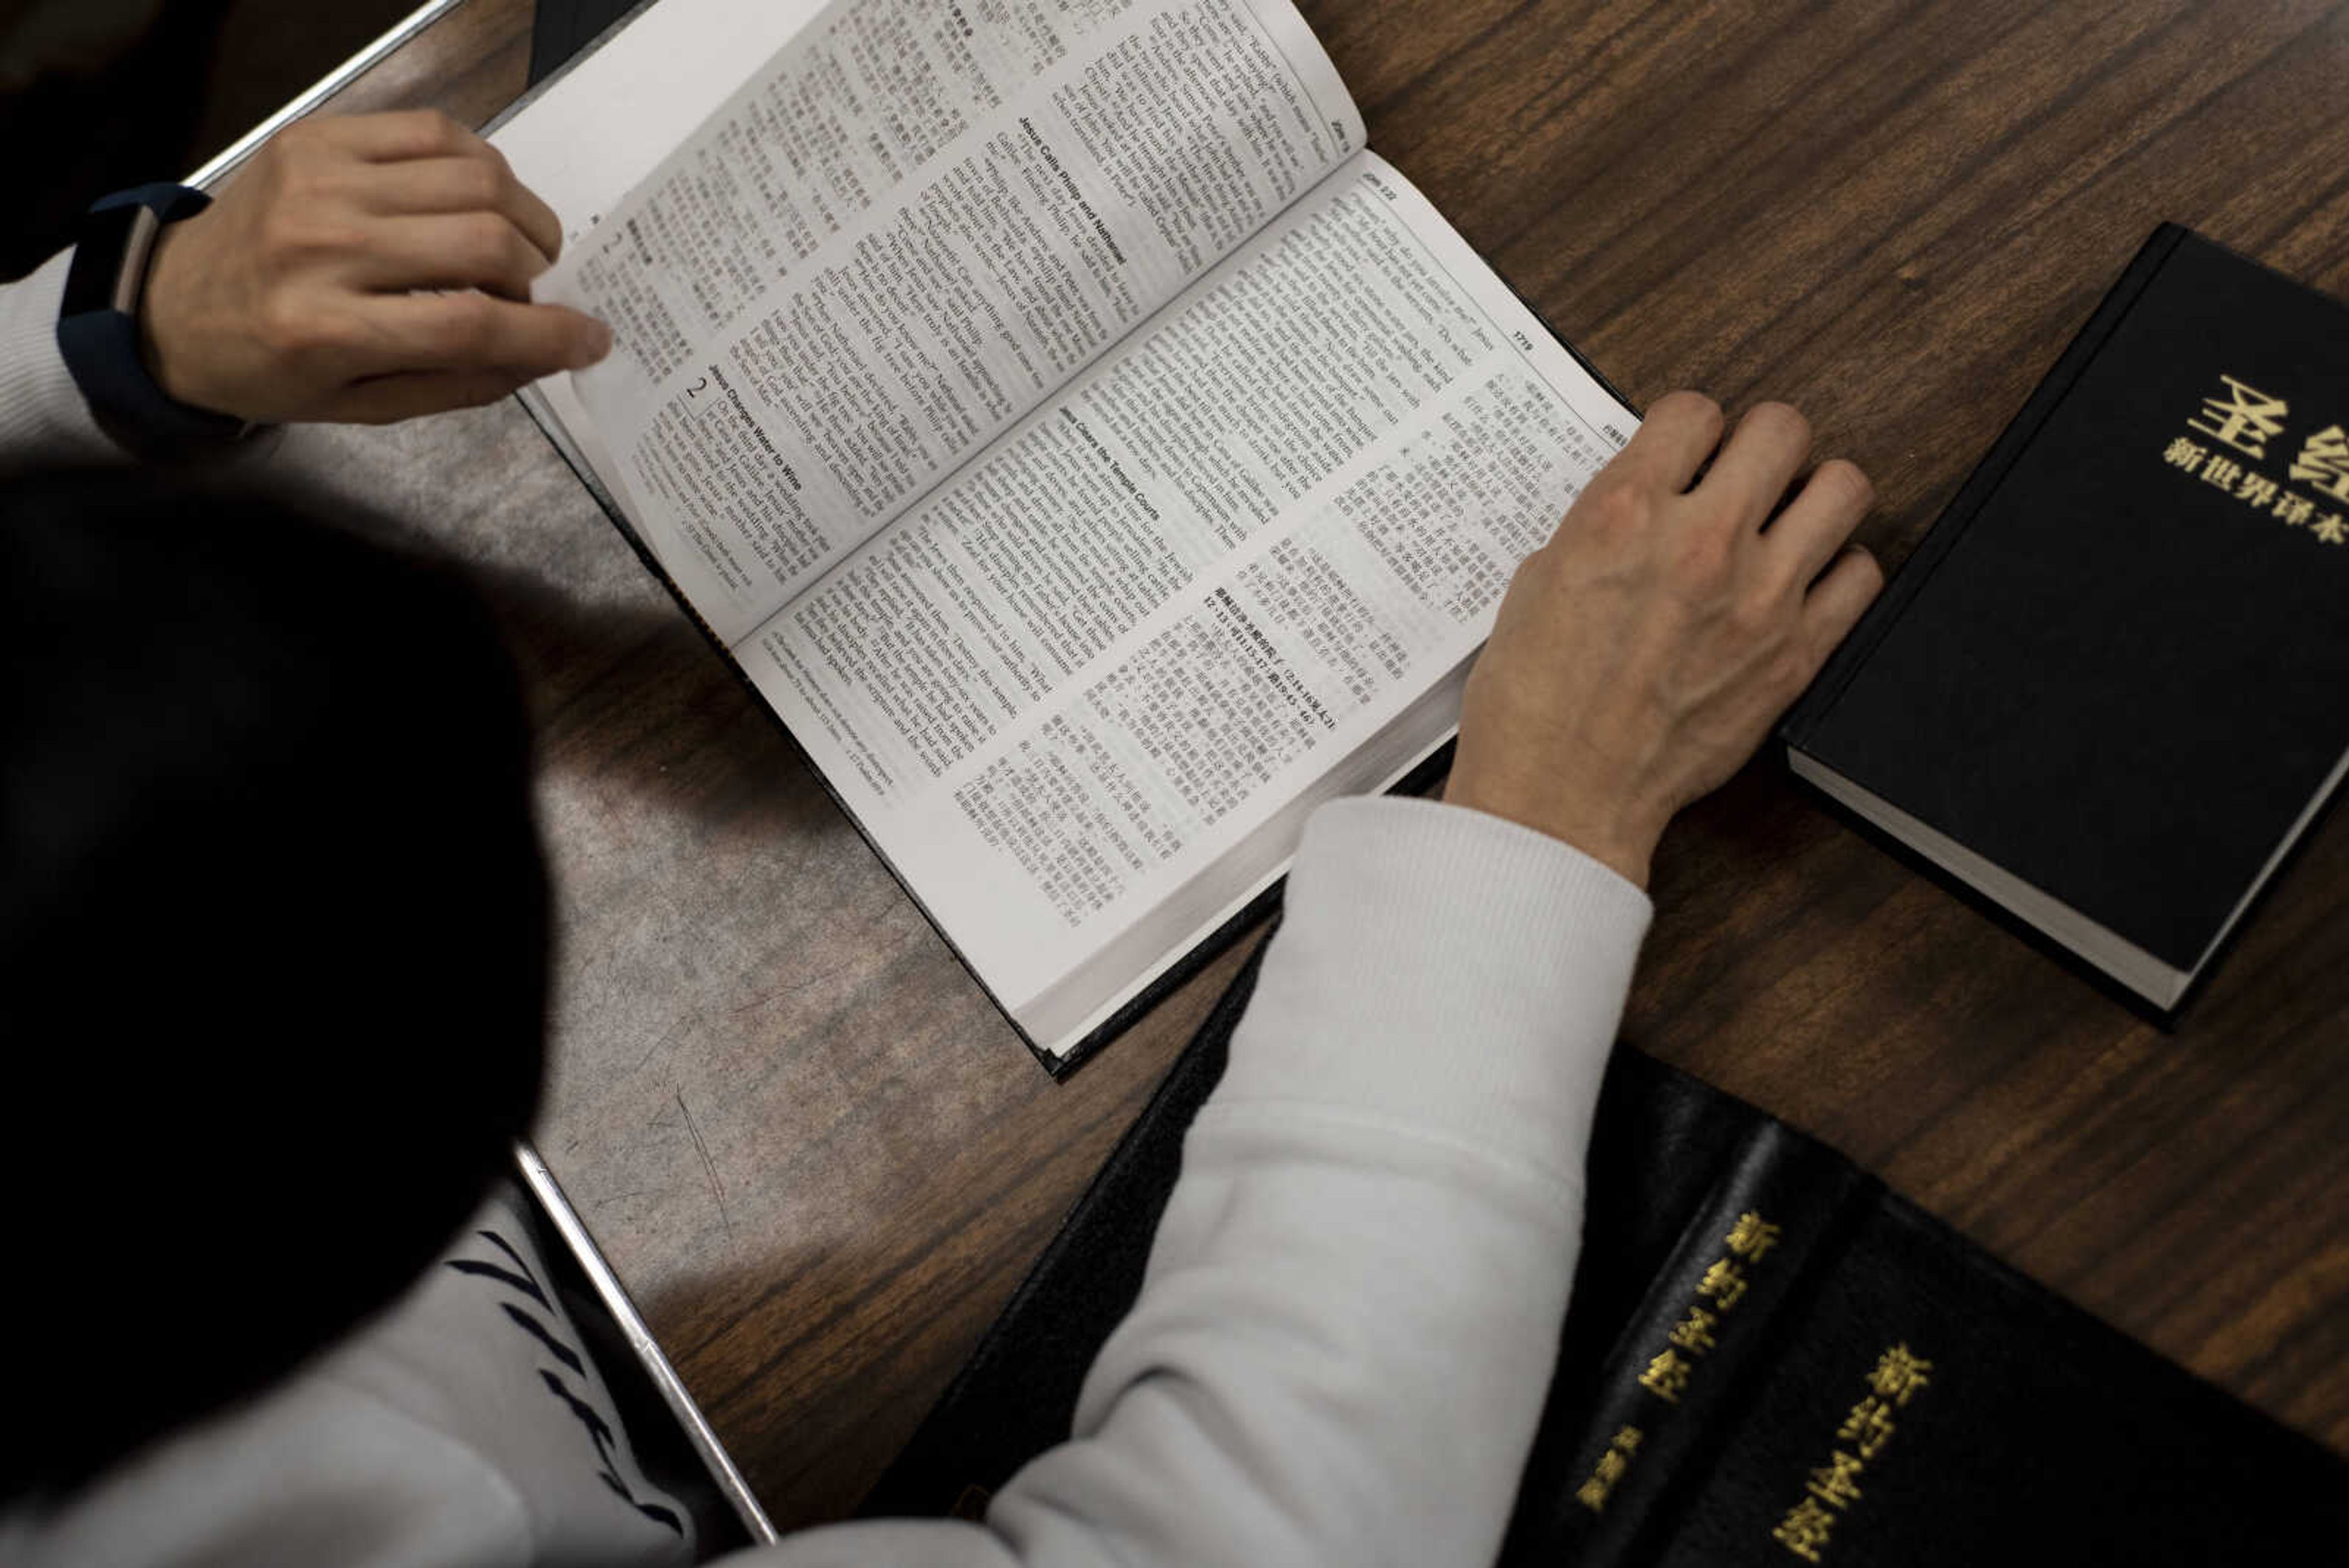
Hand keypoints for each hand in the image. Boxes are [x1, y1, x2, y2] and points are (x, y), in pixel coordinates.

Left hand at [139, 111, 610, 424]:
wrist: (174, 308)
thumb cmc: (273, 367)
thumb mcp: (364, 406)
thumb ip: (462, 382)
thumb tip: (551, 352)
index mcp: (327, 330)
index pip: (472, 323)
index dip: (550, 333)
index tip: (591, 339)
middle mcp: (322, 247)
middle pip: (483, 243)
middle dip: (536, 274)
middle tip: (531, 294)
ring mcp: (319, 181)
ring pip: (474, 179)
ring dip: (519, 218)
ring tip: (511, 248)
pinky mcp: (319, 139)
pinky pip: (436, 132)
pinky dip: (481, 168)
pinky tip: (477, 200)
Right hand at [1445, 393, 1882, 886]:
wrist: (1561, 796)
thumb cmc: (1533, 702)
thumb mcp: (1539, 581)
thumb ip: (1601, 525)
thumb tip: (1647, 501)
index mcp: (1623, 514)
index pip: (1693, 410)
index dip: (1689, 431)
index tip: (1685, 457)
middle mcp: (1700, 541)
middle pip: (1781, 428)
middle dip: (1758, 447)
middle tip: (1741, 480)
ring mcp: (1759, 597)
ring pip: (1842, 487)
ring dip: (1813, 496)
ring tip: (1785, 523)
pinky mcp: (1795, 654)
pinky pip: (1861, 575)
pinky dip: (1837, 573)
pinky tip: (1802, 587)